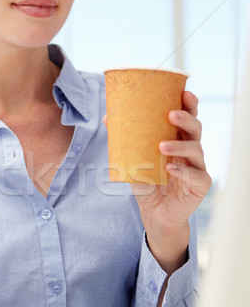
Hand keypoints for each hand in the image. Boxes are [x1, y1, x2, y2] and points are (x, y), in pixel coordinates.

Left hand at [130, 91, 211, 272]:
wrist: (155, 214)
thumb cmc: (148, 183)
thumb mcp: (134, 160)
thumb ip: (125, 140)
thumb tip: (107, 117)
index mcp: (179, 139)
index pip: (188, 117)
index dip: (190, 104)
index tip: (184, 92)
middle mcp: (191, 151)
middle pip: (196, 129)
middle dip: (186, 119)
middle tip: (171, 114)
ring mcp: (198, 167)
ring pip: (197, 150)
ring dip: (180, 145)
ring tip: (162, 145)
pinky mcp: (200, 185)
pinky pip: (196, 175)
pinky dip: (183, 171)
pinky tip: (170, 168)